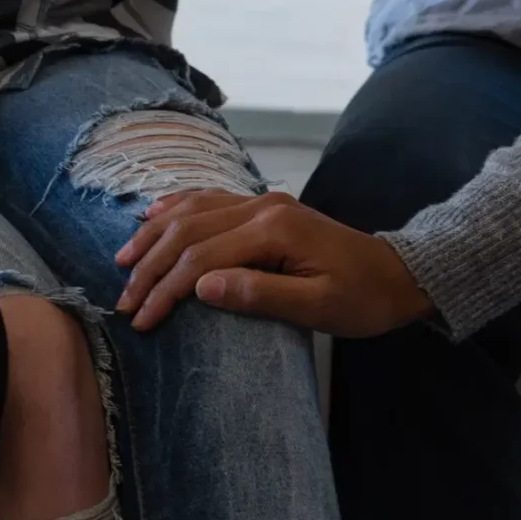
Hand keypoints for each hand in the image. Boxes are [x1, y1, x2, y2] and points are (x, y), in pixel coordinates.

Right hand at [112, 190, 433, 336]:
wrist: (397, 275)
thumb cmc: (362, 299)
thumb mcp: (318, 308)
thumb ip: (259, 295)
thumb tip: (201, 288)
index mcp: (273, 230)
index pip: (201, 257)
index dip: (165, 289)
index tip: (142, 319)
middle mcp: (262, 207)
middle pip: (188, 230)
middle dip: (151, 266)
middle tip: (125, 302)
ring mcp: (263, 202)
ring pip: (193, 209)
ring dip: (155, 235)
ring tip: (123, 261)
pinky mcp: (265, 208)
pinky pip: (210, 200)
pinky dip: (177, 207)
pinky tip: (155, 216)